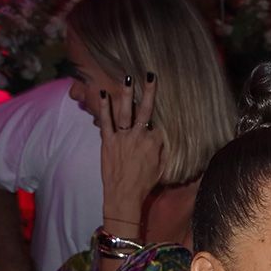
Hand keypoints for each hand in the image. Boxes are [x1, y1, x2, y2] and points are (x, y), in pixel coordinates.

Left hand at [100, 72, 162, 230]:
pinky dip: (104, 107)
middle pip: (145, 110)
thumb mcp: (162, 168)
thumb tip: (165, 137)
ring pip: (125, 112)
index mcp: (154, 143)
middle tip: (150, 75)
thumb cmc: (145, 184)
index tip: (158, 118)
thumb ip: (164, 150)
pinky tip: (104, 94)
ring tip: (128, 78)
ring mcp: (122, 138)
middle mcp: (139, 137)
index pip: (158, 125)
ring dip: (126, 94)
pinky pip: (106, 121)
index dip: (158, 122)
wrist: (124, 194)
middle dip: (149, 92)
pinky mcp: (108, 141)